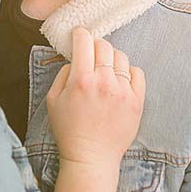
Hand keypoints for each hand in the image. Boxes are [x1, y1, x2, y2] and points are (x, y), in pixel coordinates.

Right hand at [45, 27, 144, 167]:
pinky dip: (128, 72)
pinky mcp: (137, 101)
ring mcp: (123, 91)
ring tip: (106, 70)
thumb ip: (62, 73)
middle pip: (104, 46)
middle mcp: (104, 82)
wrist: (92, 157)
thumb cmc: (69, 130)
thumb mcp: (53, 100)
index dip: (80, 34)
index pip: (84, 41)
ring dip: (111, 59)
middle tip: (91, 55)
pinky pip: (137, 72)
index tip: (79, 35)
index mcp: (81, 80)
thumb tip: (75, 57)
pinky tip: (120, 80)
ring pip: (121, 57)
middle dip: (95, 46)